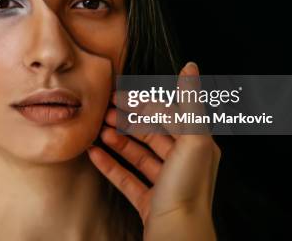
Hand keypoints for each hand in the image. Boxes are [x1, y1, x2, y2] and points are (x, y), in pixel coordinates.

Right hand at [87, 61, 220, 239]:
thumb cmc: (187, 189)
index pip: (167, 115)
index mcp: (197, 146)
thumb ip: (190, 102)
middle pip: (152, 134)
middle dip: (127, 121)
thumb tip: (190, 67)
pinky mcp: (149, 203)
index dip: (142, 104)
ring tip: (98, 131)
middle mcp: (184, 163)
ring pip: (139, 155)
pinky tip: (94, 155)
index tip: (117, 95)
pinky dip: (111, 166)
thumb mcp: (192, 139)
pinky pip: (127, 179)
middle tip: (103, 111)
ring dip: (118, 141)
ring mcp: (165, 184)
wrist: (178, 238)